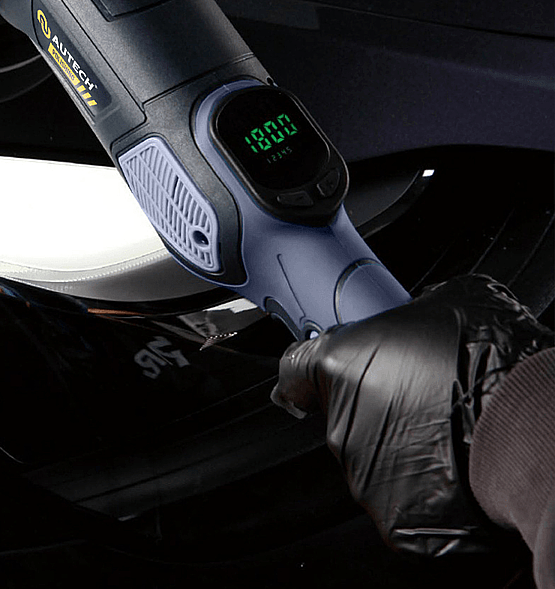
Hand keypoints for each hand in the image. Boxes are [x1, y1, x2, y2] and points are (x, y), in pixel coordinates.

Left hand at [271, 274, 552, 555]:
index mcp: (339, 366)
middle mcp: (341, 426)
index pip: (293, 370)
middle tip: (426, 400)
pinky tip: (458, 468)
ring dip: (403, 450)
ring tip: (452, 433)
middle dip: (377, 409)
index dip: (301, 376)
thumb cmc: (491, 359)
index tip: (302, 386)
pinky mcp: (396, 522)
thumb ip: (408, 313)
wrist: (534, 427)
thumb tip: (418, 312)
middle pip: (345, 416)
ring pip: (374, 460)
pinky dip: (426, 490)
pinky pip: (403, 501)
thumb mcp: (447, 300)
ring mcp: (366, 478)